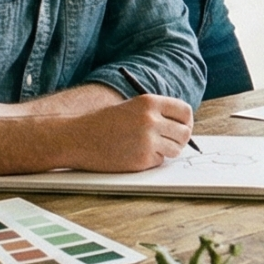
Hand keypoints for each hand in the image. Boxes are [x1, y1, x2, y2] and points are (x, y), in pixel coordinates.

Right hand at [78, 94, 194, 170]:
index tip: (181, 127)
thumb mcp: (132, 108)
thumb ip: (157, 114)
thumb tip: (183, 127)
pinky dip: (151, 160)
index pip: (185, 112)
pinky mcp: (141, 160)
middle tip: (170, 141)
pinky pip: (159, 161)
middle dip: (180, 139)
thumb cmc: (103, 123)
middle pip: (184, 133)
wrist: (78, 138)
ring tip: (148, 146)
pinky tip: (133, 154)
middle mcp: (151, 120)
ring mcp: (147, 141)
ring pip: (175, 149)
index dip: (185, 121)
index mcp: (149, 102)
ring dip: (167, 150)